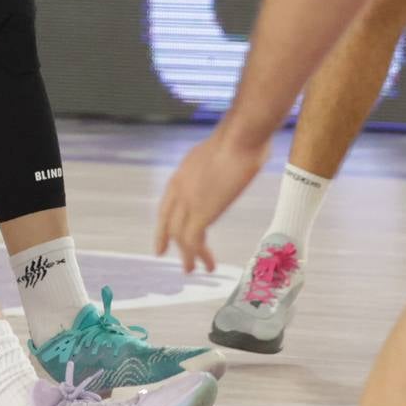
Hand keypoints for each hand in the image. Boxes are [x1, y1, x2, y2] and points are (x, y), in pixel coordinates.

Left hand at [154, 119, 270, 271]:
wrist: (241, 136)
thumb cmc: (242, 136)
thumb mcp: (223, 152)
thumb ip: (223, 164)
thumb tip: (238, 165)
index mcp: (183, 173)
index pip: (167, 204)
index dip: (164, 223)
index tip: (163, 238)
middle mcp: (179, 188)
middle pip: (168, 222)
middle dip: (168, 241)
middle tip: (169, 257)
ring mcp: (188, 201)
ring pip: (180, 236)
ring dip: (188, 255)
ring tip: (193, 269)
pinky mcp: (201, 212)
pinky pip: (194, 241)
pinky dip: (200, 256)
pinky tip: (208, 265)